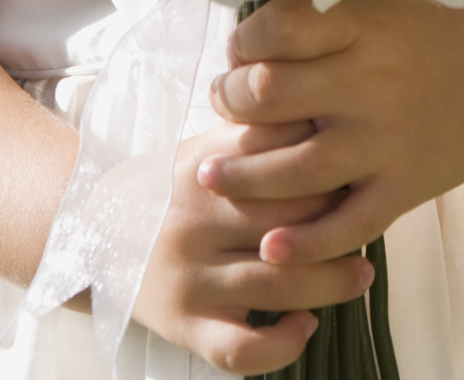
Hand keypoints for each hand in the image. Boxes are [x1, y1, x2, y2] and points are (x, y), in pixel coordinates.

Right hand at [131, 121, 373, 374]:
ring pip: (278, 285)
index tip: (361, 169)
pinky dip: (281, 344)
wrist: (93, 230)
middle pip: (291, 222)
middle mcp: (195, 221)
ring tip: (360, 274)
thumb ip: (265, 132)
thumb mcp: (211, 146)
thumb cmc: (176, 187)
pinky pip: (239, 348)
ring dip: (332, 283)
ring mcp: (188, 276)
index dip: (334, 168)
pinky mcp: (183, 325)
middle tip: (370, 221)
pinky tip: (303, 324)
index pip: (285, 163)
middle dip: (342, 224)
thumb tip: (335, 115)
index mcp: (207, 168)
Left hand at [201, 0, 463, 267]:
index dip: (243, 42)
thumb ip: (323, 25)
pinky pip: (346, 225)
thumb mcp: (382, 14)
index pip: (280, 28)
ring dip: (243, 177)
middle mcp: (374, 83)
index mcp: (365, 27)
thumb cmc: (434, 44)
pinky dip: (305, 242)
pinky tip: (270, 246)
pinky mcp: (404, 189)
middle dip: (232, 102)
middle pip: (272, 96)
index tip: (238, 52)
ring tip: (212, 177)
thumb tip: (244, 46)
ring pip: (296, 169)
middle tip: (225, 105)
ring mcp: (388, 141)